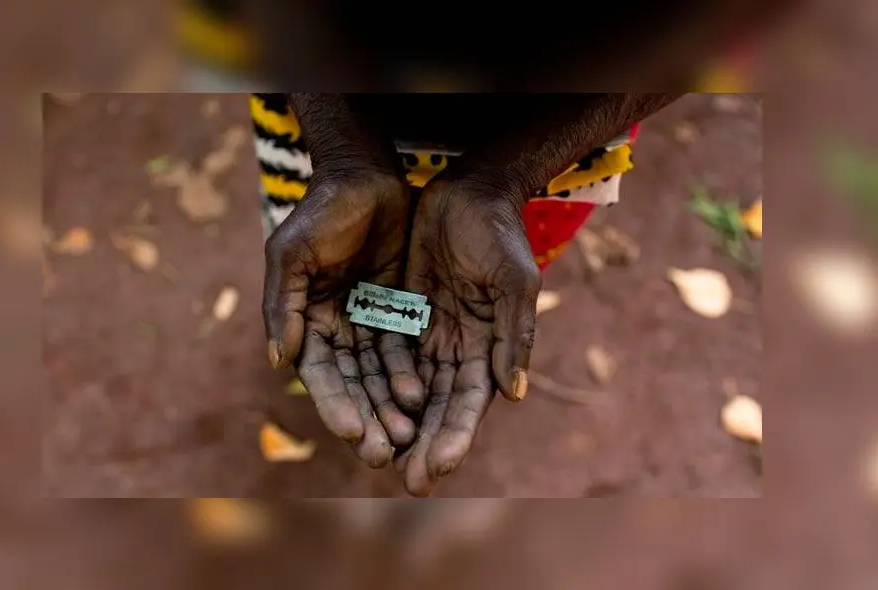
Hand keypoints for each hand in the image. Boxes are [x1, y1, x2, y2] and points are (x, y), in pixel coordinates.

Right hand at [263, 171, 423, 467]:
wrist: (366, 176)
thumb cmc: (322, 210)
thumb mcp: (292, 251)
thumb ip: (282, 303)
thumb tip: (278, 361)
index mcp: (305, 320)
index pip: (320, 373)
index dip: (334, 404)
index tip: (351, 433)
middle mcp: (335, 328)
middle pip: (351, 384)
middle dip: (365, 418)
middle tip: (382, 454)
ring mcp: (368, 321)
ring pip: (379, 375)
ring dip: (388, 407)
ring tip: (406, 438)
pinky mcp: (399, 311)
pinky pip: (405, 351)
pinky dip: (410, 377)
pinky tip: (422, 400)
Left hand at [396, 177, 540, 495]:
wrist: (469, 192)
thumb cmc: (499, 235)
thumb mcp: (513, 281)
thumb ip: (514, 335)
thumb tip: (514, 395)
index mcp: (489, 346)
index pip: (469, 402)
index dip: (455, 436)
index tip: (437, 468)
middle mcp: (458, 348)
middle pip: (438, 407)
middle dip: (424, 444)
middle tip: (407, 485)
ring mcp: (429, 333)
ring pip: (409, 389)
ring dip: (397, 424)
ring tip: (379, 460)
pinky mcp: (403, 314)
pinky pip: (386, 356)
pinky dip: (377, 385)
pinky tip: (362, 412)